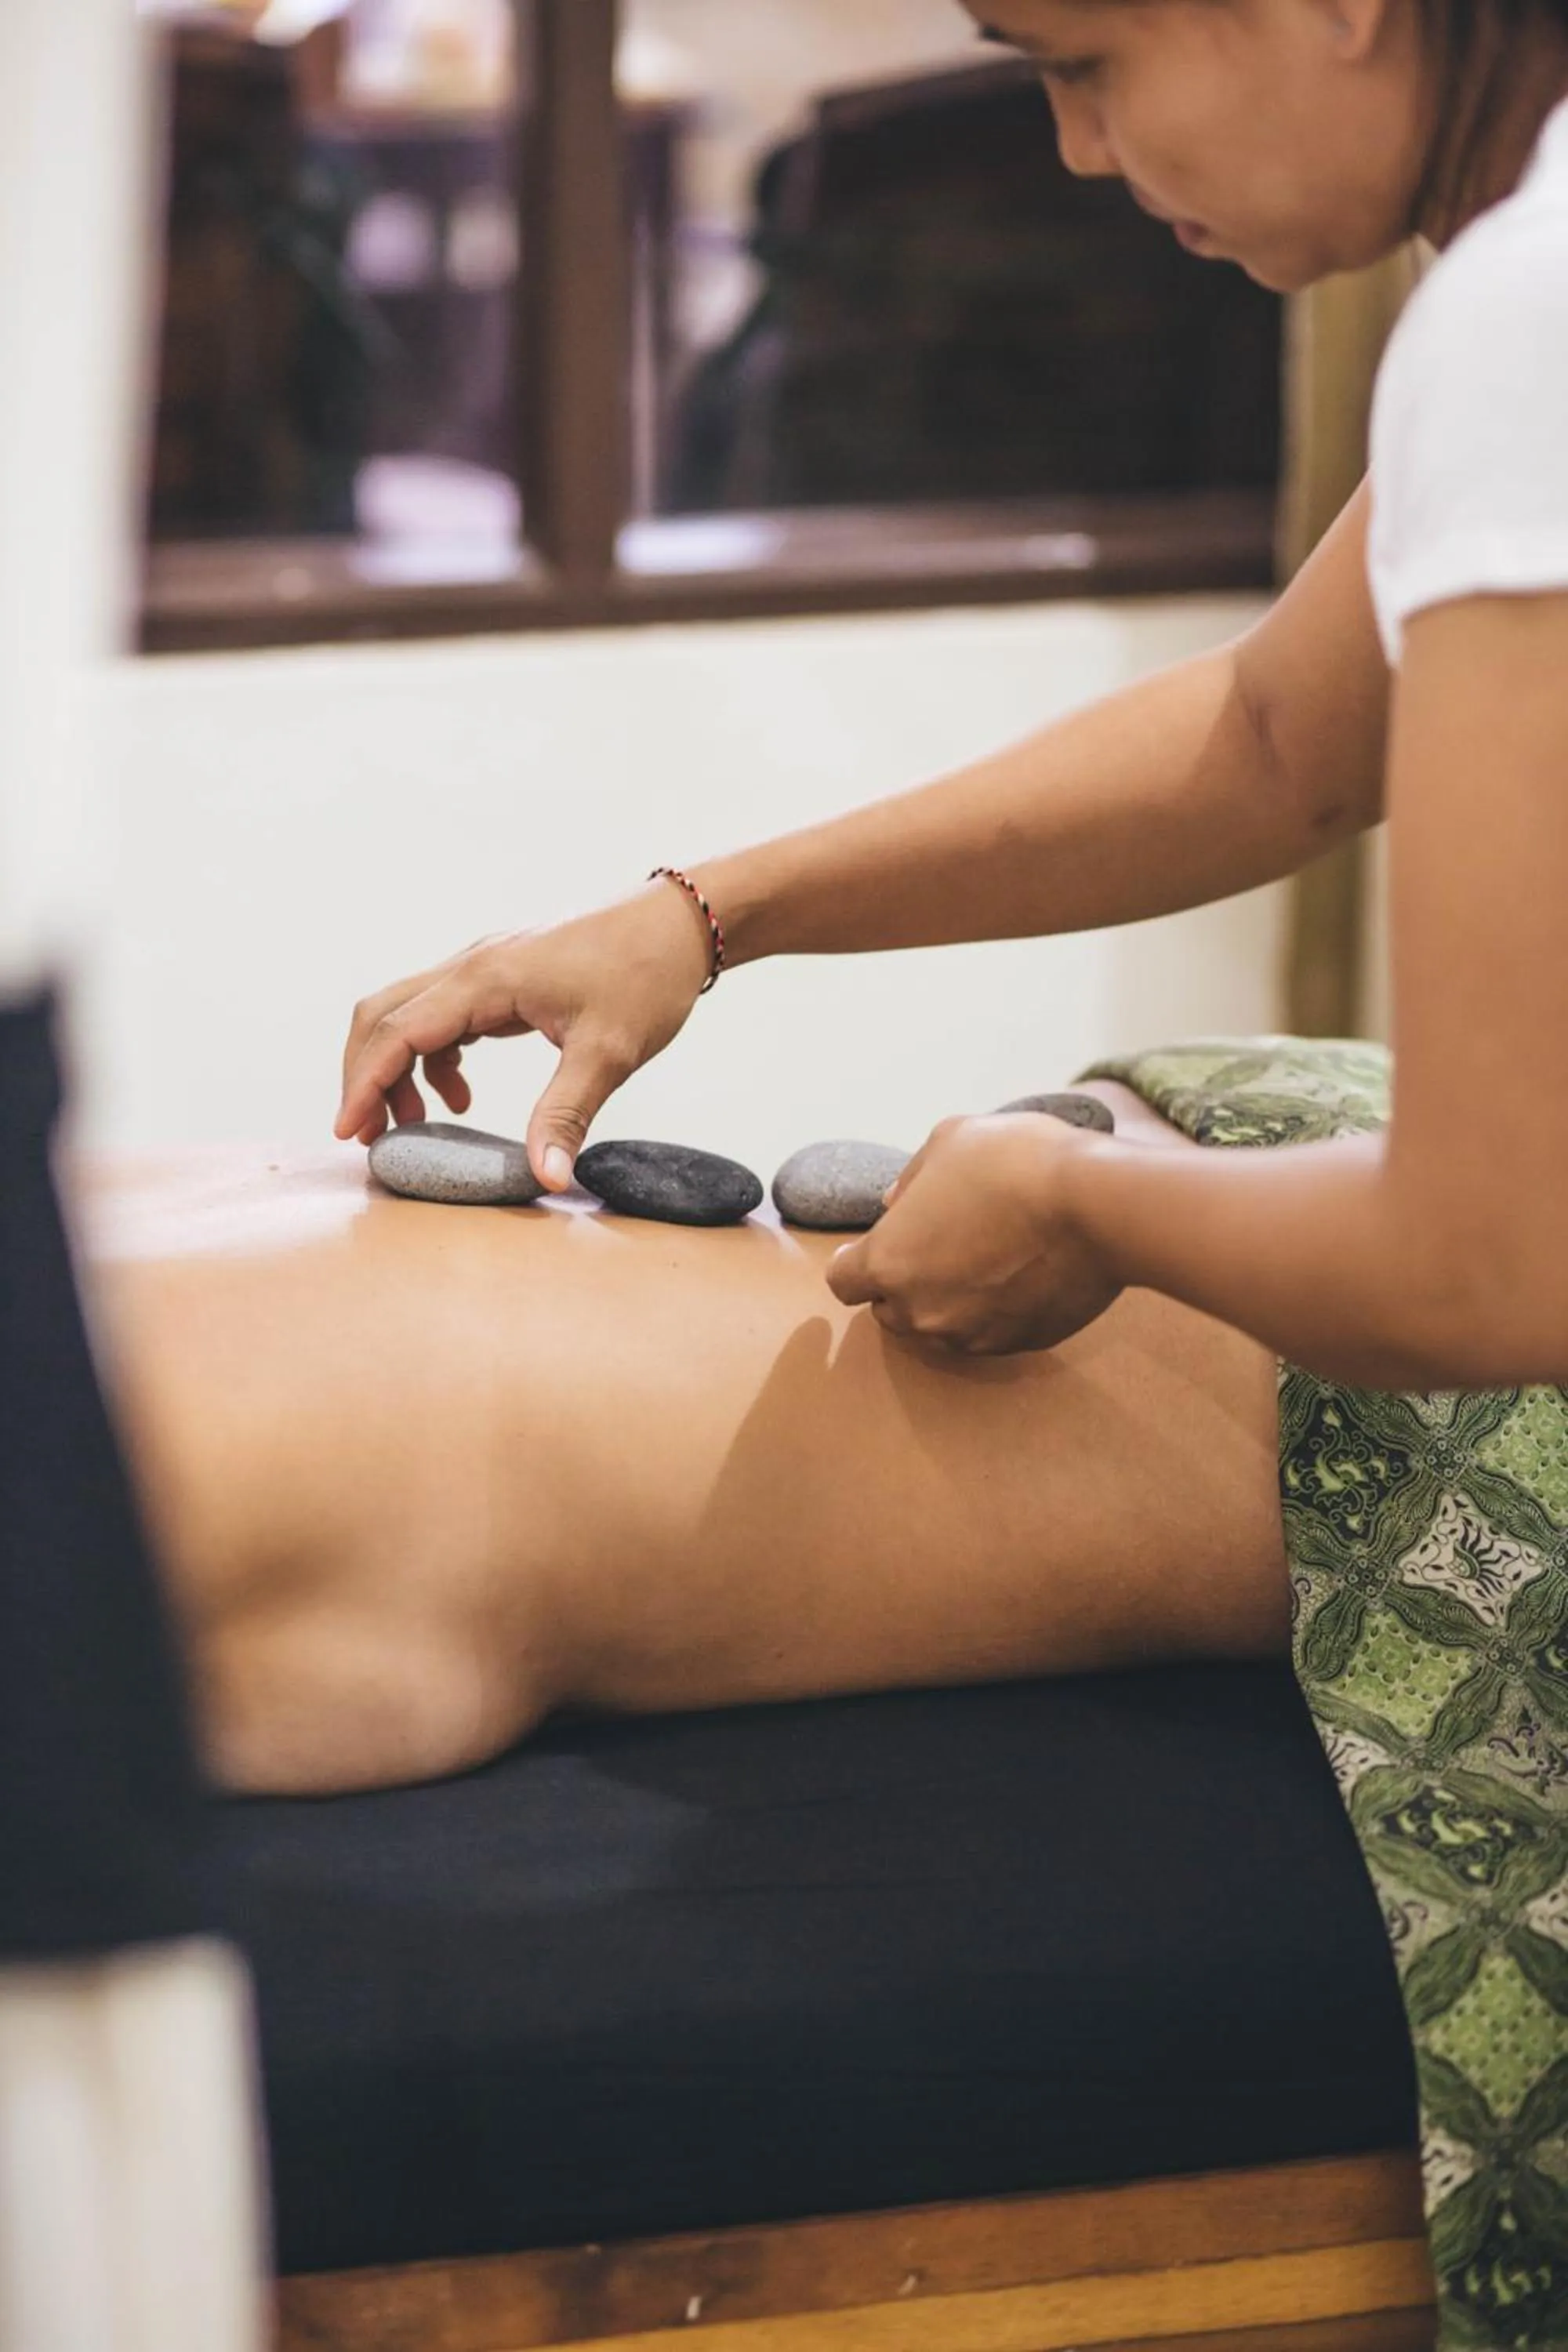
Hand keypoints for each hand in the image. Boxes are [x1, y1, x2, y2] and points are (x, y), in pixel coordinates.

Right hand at [335, 880, 713, 1186]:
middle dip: (365, 1076)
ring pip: (408, 1013)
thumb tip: (546, 1179)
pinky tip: (460, 1098)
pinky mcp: (502, 977)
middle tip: (370, 1137)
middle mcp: (472, 966)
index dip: (365, 1084)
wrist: (680, 924)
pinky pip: (443, 1017)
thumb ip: (566, 1116)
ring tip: (413, 1124)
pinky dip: (434, 1058)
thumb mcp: (608, 1054)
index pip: (397, 1031)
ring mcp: (485, 967)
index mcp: (485, 979)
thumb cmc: (646, 976)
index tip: (348, 1133)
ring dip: (396, 1068)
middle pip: (383, 1015)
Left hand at [824, 1112, 1122, 1354]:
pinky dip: (993, 1311)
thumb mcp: (948, 1142)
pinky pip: (990, 1332)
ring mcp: (972, 1336)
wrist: (1095, 1207)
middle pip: (890, 1311)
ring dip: (948, 1301)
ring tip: (982, 1258)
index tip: (879, 1244)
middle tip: (936, 1246)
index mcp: (889, 1264)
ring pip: (940, 1327)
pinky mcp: (1018, 1345)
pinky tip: (1019, 1273)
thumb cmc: (1013, 1164)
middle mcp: (922, 1313)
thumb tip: (896, 1206)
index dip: (857, 1261)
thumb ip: (911, 1180)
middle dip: (903, 1284)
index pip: (844, 1282)